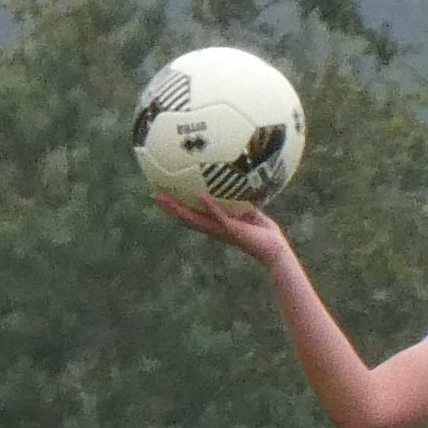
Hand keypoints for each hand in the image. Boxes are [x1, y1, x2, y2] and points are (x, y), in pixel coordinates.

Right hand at [152, 187, 295, 268]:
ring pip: (194, 219)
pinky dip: (209, 206)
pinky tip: (200, 195)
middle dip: (169, 207)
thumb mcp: (249, 210)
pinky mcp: (232, 229)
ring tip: (165, 197)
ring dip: (179, 208)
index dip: (176, 206)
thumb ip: (241, 198)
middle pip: (185, 217)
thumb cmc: (263, 231)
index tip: (163, 194)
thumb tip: (239, 179)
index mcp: (214, 224)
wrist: (274, 248)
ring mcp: (221, 229)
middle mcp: (213, 228)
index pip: (190, 214)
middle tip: (154, 195)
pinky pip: (218, 216)